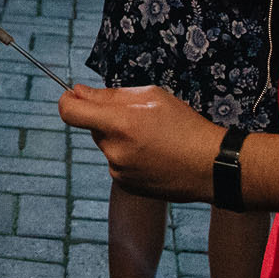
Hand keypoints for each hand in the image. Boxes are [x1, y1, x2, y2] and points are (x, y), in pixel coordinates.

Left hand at [58, 84, 222, 201]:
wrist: (212, 166)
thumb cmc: (185, 125)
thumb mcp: (152, 97)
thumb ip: (109, 95)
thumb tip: (77, 91)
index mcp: (120, 123)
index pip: (69, 112)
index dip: (67, 101)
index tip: (73, 96)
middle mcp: (114, 150)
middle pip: (92, 127)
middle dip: (108, 119)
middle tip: (139, 118)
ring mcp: (119, 171)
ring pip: (107, 146)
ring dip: (120, 139)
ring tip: (153, 140)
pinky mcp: (126, 186)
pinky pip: (117, 164)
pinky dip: (129, 157)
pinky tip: (154, 156)